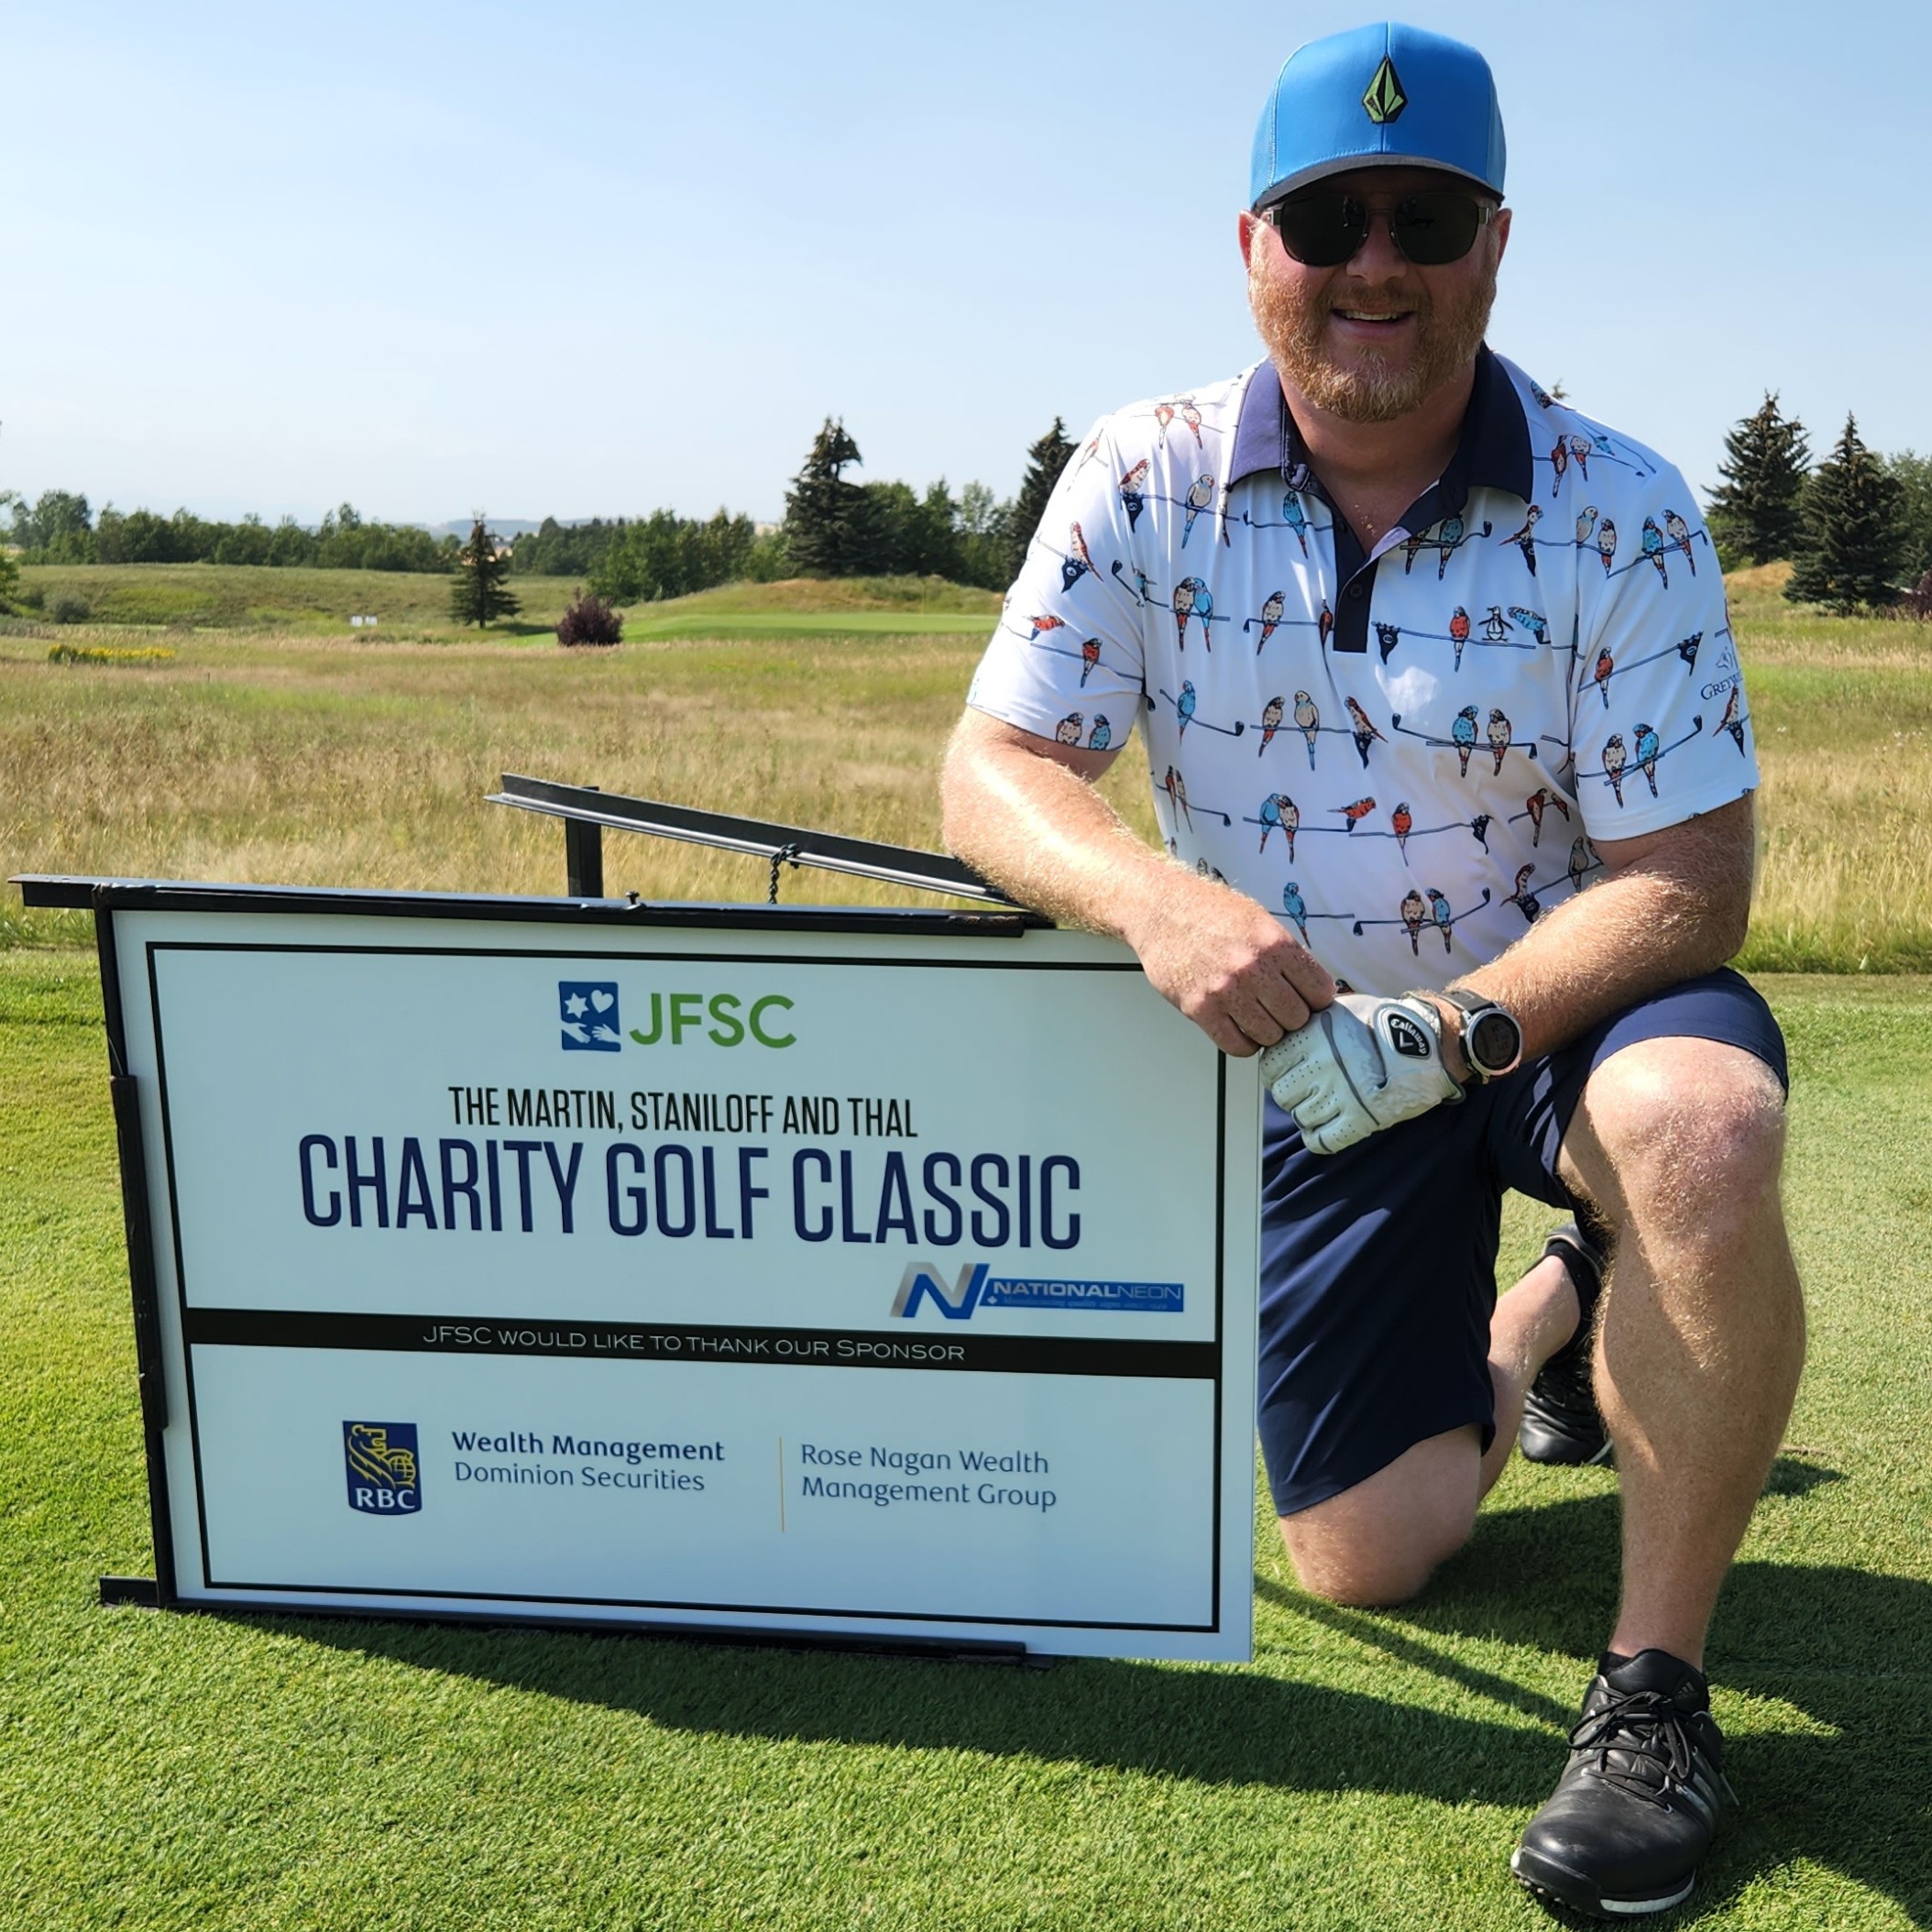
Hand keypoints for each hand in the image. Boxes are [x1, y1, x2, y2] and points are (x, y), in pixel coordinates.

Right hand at [1125, 872, 1335, 1055]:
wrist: (1162, 909)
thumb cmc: (1212, 913)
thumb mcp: (1260, 922)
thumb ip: (1287, 955)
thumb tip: (1314, 992)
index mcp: (1275, 943)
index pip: (1320, 992)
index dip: (1316, 1000)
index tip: (1306, 1000)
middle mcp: (1253, 967)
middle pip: (1297, 1018)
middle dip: (1291, 1018)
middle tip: (1277, 1009)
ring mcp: (1225, 990)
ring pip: (1269, 1036)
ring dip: (1266, 1031)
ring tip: (1255, 1016)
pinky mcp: (1199, 1008)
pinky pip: (1236, 1045)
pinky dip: (1243, 1043)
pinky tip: (1239, 1028)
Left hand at [1259, 992, 1462, 1153]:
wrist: (1431, 1042)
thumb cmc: (1384, 1023)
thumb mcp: (1342, 1008)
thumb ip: (1309, 1023)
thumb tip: (1281, 1034)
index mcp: (1315, 1035)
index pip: (1270, 1066)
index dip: (1277, 1072)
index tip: (1289, 1072)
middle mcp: (1324, 1064)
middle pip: (1282, 1094)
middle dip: (1292, 1094)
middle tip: (1308, 1089)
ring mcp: (1342, 1094)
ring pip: (1301, 1118)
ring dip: (1309, 1114)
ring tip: (1325, 1104)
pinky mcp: (1362, 1119)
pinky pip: (1321, 1140)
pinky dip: (1319, 1138)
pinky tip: (1329, 1126)